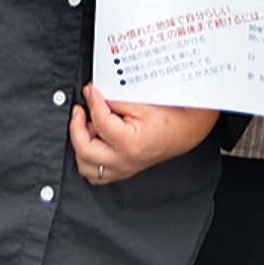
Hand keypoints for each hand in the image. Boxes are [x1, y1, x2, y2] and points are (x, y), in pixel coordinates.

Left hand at [69, 84, 218, 184]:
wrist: (187, 130)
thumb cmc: (171, 117)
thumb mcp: (142, 103)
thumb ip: (115, 101)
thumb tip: (94, 96)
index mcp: (130, 144)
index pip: (99, 122)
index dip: (92, 102)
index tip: (90, 91)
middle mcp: (123, 161)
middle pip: (84, 150)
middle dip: (76, 127)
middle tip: (80, 110)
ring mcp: (122, 170)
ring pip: (86, 166)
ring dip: (81, 145)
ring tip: (86, 126)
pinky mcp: (122, 171)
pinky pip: (95, 173)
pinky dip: (89, 158)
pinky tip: (94, 141)